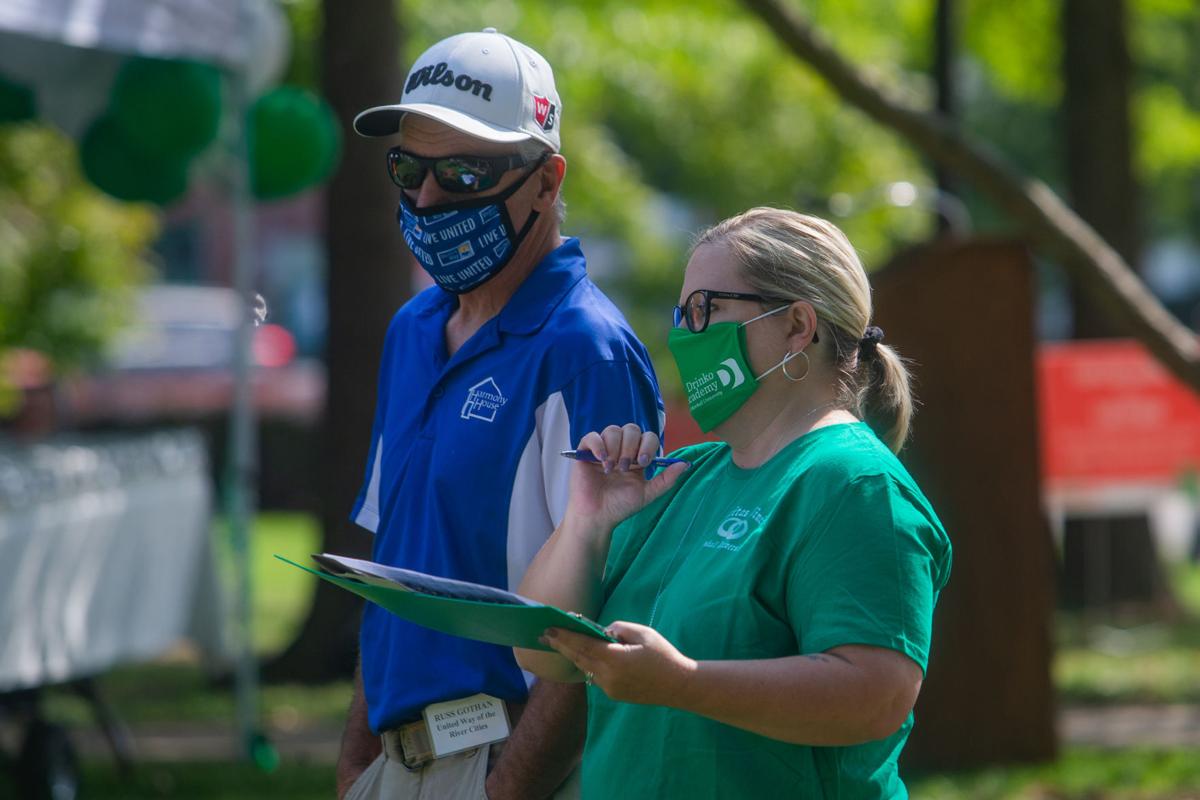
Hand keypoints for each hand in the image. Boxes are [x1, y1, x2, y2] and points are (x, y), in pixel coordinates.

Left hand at [541, 621, 696, 705]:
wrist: (679, 686)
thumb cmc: (664, 655)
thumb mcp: (643, 633)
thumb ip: (618, 629)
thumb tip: (601, 632)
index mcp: (615, 659)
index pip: (583, 646)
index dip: (565, 637)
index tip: (549, 629)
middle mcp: (608, 676)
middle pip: (579, 658)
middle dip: (561, 646)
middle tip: (544, 635)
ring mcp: (610, 688)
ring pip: (586, 668)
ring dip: (574, 655)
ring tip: (559, 643)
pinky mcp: (614, 694)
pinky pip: (596, 676)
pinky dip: (588, 664)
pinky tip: (583, 655)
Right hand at [566, 425, 687, 530]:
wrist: (597, 517)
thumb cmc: (620, 506)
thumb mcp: (647, 493)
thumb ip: (666, 479)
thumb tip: (685, 464)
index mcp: (636, 457)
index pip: (647, 437)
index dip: (647, 445)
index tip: (643, 463)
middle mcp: (621, 450)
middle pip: (631, 429)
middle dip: (631, 446)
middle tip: (626, 467)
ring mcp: (603, 450)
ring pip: (612, 430)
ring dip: (615, 447)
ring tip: (612, 468)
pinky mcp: (585, 452)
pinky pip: (592, 436)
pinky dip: (598, 445)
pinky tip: (601, 460)